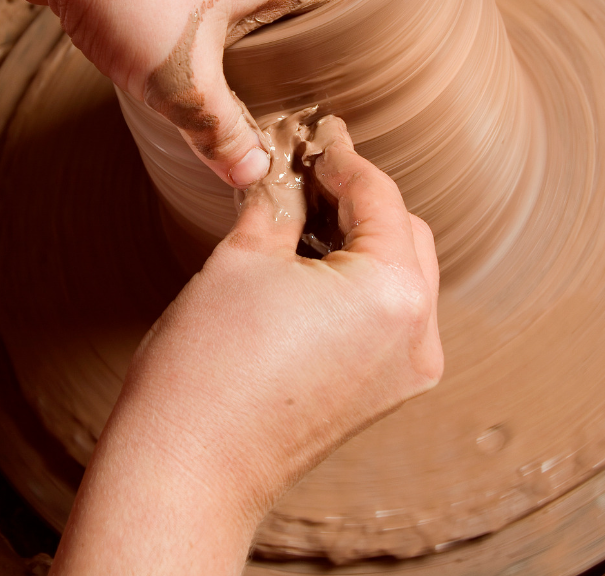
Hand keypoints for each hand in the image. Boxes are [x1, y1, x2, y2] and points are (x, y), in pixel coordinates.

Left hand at [0, 0, 338, 186]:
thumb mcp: (179, 80)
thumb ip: (222, 134)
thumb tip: (254, 175)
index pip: (334, 33)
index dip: (310, 82)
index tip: (282, 118)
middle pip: (288, 13)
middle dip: (264, 61)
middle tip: (236, 106)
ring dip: (221, 32)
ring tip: (190, 68)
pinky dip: (188, 4)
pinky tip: (154, 28)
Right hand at [53, 119, 441, 575]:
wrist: (187, 466)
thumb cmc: (209, 365)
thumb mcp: (245, 257)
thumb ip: (279, 202)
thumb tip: (286, 171)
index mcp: (393, 291)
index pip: (380, 197)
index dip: (344, 159)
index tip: (318, 138)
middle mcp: (418, 334)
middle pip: (404, 233)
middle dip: (358, 198)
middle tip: (306, 174)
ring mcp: (406, 371)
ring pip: (401, 274)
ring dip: (360, 239)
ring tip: (304, 216)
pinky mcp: (384, 393)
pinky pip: (389, 314)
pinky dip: (360, 281)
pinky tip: (312, 264)